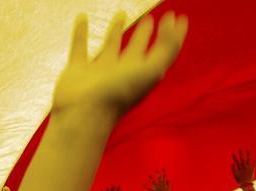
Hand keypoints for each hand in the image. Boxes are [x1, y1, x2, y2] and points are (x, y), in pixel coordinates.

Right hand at [51, 11, 187, 116]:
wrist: (83, 113)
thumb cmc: (118, 94)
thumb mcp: (152, 70)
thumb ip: (166, 48)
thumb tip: (173, 23)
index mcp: (141, 75)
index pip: (161, 53)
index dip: (171, 37)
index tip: (178, 18)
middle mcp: (122, 73)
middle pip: (136, 50)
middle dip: (144, 35)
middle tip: (150, 19)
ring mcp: (99, 72)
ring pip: (110, 46)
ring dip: (115, 30)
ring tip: (121, 13)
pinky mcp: (77, 70)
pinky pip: (80, 46)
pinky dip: (80, 32)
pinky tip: (82, 17)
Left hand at [146, 169, 169, 190]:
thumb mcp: (168, 189)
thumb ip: (168, 184)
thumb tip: (167, 179)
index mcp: (164, 184)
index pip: (164, 177)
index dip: (163, 172)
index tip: (162, 168)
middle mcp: (161, 185)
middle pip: (159, 178)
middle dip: (157, 173)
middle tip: (155, 169)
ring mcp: (157, 188)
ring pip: (154, 182)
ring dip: (151, 179)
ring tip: (149, 175)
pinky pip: (149, 189)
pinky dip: (146, 187)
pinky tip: (142, 185)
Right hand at [231, 149, 255, 186]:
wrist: (246, 184)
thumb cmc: (240, 180)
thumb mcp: (235, 175)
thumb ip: (233, 169)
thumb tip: (232, 163)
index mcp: (239, 168)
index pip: (236, 161)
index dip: (234, 157)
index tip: (233, 152)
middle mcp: (244, 166)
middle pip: (242, 158)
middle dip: (241, 153)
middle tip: (240, 148)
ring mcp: (248, 167)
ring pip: (248, 159)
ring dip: (247, 154)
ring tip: (247, 149)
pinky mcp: (252, 168)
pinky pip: (254, 163)